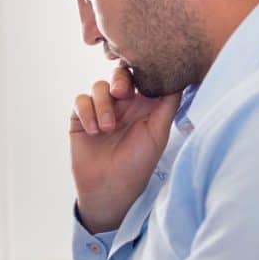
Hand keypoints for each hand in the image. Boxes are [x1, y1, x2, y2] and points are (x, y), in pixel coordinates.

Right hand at [71, 67, 180, 232]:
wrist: (109, 188)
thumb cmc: (138, 164)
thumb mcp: (159, 132)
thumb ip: (168, 103)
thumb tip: (179, 76)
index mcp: (143, 104)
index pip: (142, 76)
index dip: (140, 71)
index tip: (142, 79)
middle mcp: (122, 104)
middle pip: (119, 74)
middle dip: (119, 79)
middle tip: (121, 93)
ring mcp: (100, 110)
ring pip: (98, 87)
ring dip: (102, 105)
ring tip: (107, 128)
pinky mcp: (80, 118)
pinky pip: (80, 101)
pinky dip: (86, 112)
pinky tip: (94, 132)